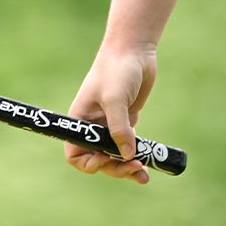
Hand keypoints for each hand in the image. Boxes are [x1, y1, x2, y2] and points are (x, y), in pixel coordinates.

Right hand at [63, 44, 156, 184]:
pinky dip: (137, 156)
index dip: (89, 163)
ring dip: (127, 167)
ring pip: (116, 156)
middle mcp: (93, 126)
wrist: (135, 50)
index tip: (106, 159)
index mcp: (80, 122)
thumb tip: (128, 156)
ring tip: (144, 175)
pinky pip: (130, 146)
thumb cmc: (117, 70)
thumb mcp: (116, 99)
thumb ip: (119, 128)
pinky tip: (149, 162)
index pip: (75, 154)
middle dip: (115, 167)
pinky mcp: (127, 121)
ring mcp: (110, 125)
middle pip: (99, 159)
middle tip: (134, 166)